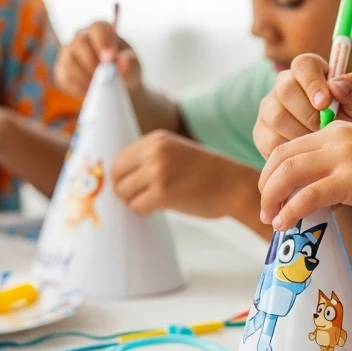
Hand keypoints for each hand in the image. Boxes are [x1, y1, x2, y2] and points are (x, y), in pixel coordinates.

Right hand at [54, 21, 141, 97]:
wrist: (116, 84)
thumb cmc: (125, 68)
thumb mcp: (133, 65)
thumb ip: (129, 62)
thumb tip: (123, 61)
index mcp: (100, 30)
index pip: (98, 28)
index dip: (103, 41)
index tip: (110, 57)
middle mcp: (81, 37)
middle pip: (80, 43)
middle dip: (93, 63)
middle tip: (105, 75)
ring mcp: (68, 53)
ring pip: (70, 62)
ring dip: (86, 77)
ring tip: (99, 84)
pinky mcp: (62, 70)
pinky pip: (65, 78)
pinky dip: (79, 87)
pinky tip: (89, 89)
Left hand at [111, 131, 256, 219]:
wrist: (234, 186)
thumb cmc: (207, 175)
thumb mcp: (175, 153)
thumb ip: (149, 158)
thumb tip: (117, 177)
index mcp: (157, 139)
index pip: (119, 159)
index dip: (121, 177)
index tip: (130, 187)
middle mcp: (155, 152)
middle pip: (117, 176)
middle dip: (124, 191)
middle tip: (138, 198)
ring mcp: (158, 172)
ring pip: (125, 193)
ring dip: (135, 202)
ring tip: (152, 202)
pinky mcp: (163, 193)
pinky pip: (137, 207)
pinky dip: (143, 211)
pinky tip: (158, 208)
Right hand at [253, 54, 351, 158]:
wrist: (337, 154)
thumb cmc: (350, 123)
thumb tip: (337, 85)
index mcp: (309, 71)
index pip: (303, 64)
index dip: (312, 82)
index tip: (325, 103)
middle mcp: (284, 85)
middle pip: (285, 89)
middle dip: (308, 113)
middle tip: (325, 128)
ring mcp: (269, 108)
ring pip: (276, 116)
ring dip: (301, 133)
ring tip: (319, 142)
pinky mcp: (262, 132)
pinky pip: (271, 140)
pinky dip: (291, 149)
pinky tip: (306, 152)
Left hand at [258, 120, 351, 230]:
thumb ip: (342, 171)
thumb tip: (320, 197)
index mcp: (339, 131)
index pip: (290, 147)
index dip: (272, 171)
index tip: (272, 195)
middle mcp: (336, 138)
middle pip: (282, 157)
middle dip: (266, 185)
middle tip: (265, 210)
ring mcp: (344, 157)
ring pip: (288, 173)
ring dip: (271, 198)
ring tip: (269, 219)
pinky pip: (308, 195)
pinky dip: (290, 210)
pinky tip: (284, 224)